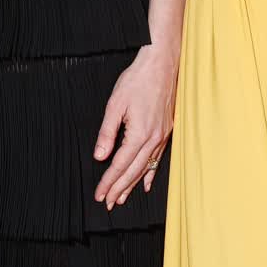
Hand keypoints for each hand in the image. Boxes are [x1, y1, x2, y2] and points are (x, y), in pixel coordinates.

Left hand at [92, 43, 175, 207]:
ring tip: (122, 197)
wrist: (162, 64)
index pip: (120, 165)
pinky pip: (158, 158)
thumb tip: (99, 156)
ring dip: (133, 184)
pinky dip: (151, 172)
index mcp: (139, 134)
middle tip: (109, 203)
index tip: (100, 195)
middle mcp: (153, 139)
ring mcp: (162, 136)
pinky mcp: (166, 131)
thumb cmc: (138, 80)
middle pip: (134, 171)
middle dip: (120, 188)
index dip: (109, 181)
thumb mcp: (115, 104)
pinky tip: (146, 183)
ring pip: (146, 167)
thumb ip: (107, 132)